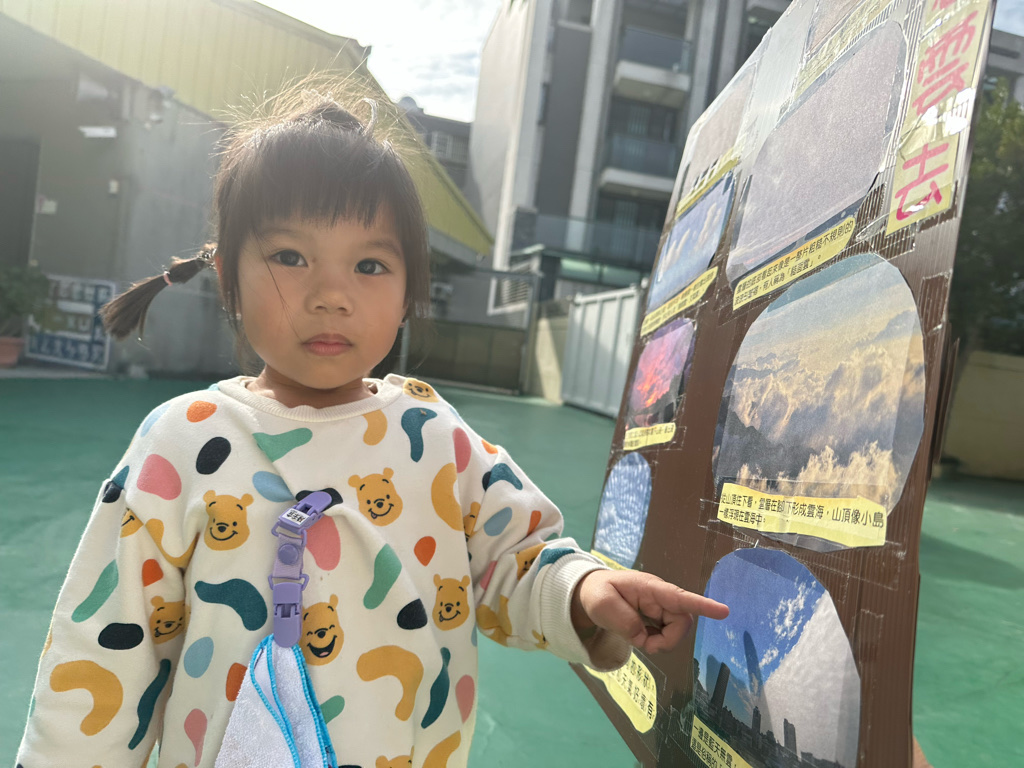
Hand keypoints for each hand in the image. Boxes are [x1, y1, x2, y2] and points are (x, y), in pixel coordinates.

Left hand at [572, 569, 728, 653]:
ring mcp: (661, 608)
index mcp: (650, 589)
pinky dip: (655, 641)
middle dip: (668, 640)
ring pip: (676, 632)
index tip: (724, 612)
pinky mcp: (658, 619)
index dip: (703, 606)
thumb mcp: (603, 605)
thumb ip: (624, 621)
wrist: (590, 593)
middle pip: (682, 623)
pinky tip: (641, 635)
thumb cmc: (597, 592)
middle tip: (645, 644)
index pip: (680, 598)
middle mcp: (660, 598)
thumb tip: (643, 636)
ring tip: (638, 638)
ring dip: (660, 642)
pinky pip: (667, 635)